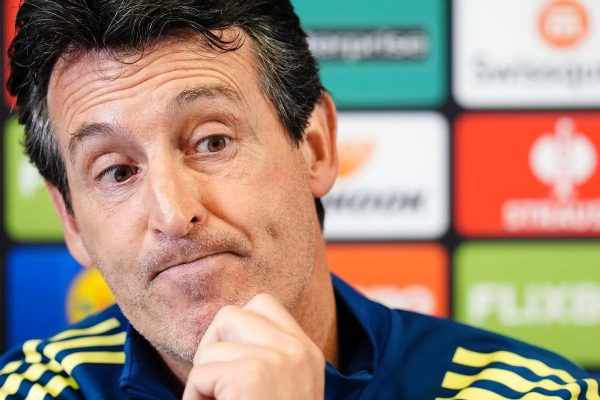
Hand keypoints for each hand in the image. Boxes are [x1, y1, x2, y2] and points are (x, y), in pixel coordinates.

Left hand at [182, 293, 325, 399]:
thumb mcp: (287, 387)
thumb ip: (268, 358)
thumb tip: (222, 335)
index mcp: (308, 352)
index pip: (262, 304)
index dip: (235, 332)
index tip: (232, 368)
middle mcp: (297, 350)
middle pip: (230, 315)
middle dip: (213, 350)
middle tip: (219, 386)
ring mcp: (276, 360)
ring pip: (210, 347)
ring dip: (204, 380)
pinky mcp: (251, 376)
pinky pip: (199, 375)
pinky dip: (196, 397)